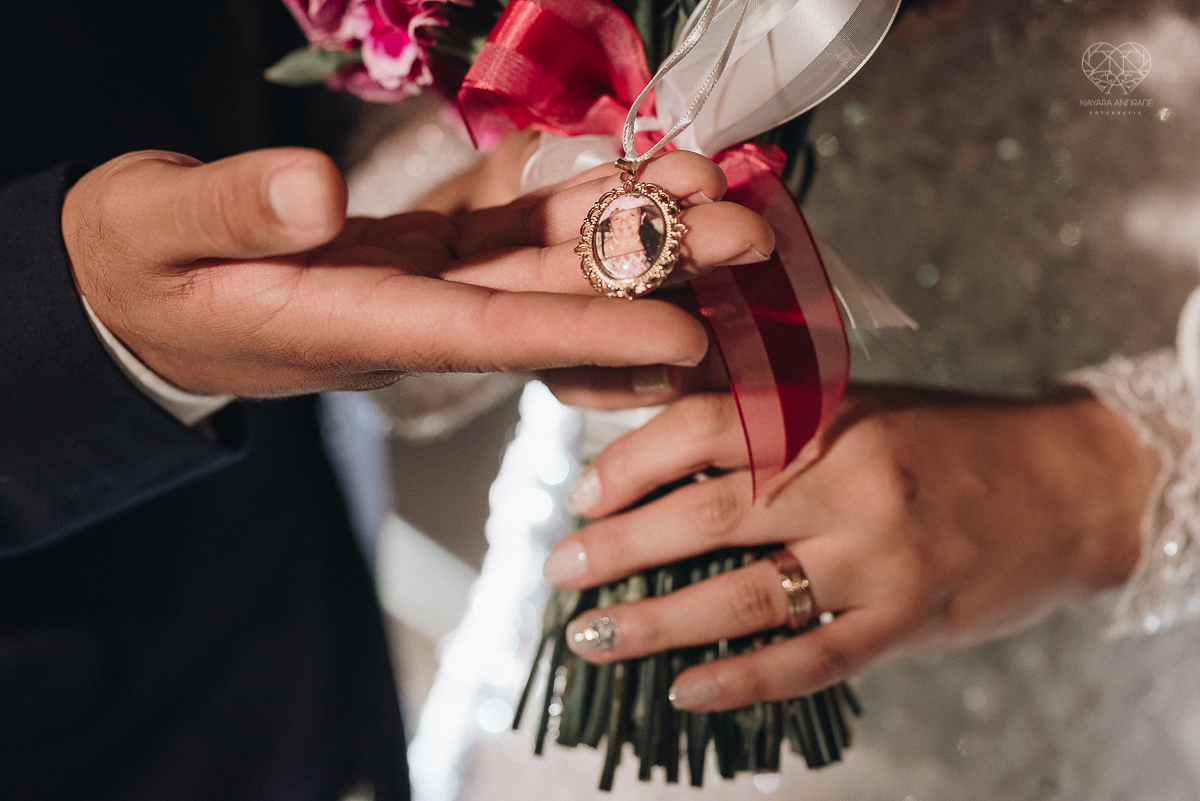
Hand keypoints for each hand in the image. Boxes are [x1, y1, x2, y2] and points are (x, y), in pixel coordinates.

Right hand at [63, 147, 772, 395]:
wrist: (139, 287)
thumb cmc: (136, 266)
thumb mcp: (155, 232)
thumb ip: (231, 213)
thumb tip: (312, 192)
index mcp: (350, 327)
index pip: (485, 336)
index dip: (586, 334)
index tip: (682, 333)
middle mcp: (409, 319)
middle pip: (548, 304)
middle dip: (650, 276)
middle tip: (747, 240)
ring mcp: (423, 288)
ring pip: (544, 265)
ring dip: (631, 234)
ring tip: (714, 196)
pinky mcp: (423, 255)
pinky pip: (511, 233)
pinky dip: (572, 206)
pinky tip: (635, 178)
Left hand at [543, 387, 1157, 710]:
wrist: (1068, 483)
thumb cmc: (947, 436)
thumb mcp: (859, 402)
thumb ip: (771, 418)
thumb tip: (659, 440)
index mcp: (829, 414)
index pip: (702, 429)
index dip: (629, 463)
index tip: (584, 496)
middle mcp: (848, 482)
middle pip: (706, 516)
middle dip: (619, 547)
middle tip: (560, 569)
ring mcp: (880, 559)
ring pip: (743, 596)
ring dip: (655, 621)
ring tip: (593, 636)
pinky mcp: (909, 621)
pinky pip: (811, 659)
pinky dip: (742, 681)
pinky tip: (685, 691)